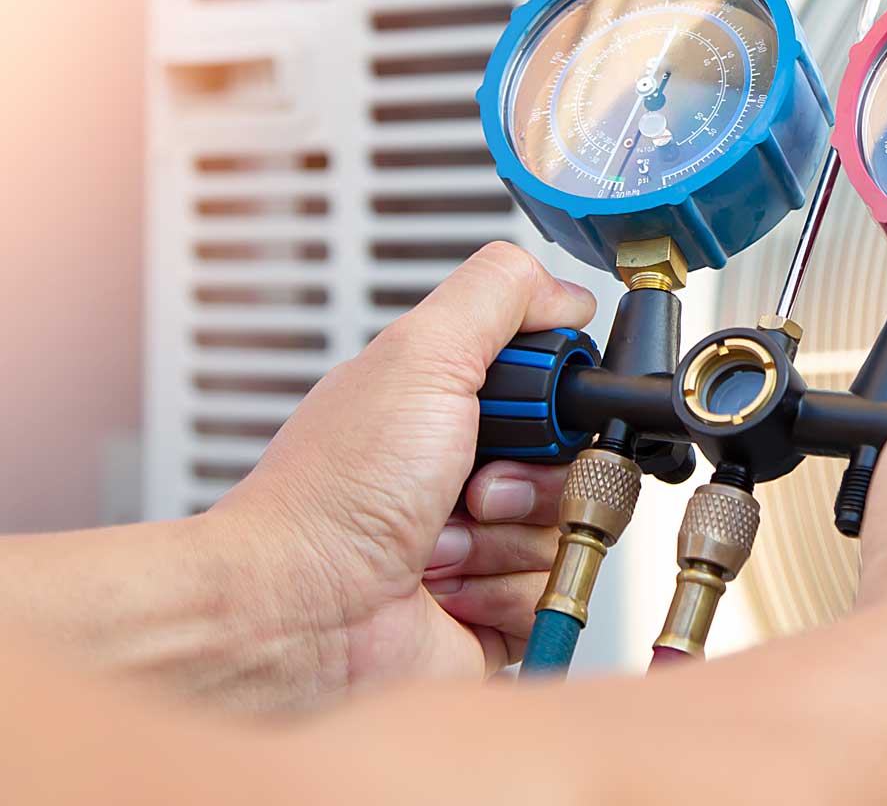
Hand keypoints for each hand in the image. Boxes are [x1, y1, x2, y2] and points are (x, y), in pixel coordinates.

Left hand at [208, 243, 597, 704]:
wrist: (294, 613)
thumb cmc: (332, 494)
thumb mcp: (421, 355)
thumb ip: (499, 294)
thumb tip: (568, 290)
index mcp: (447, 407)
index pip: (555, 391)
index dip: (555, 404)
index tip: (528, 412)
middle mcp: (464, 473)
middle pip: (575, 463)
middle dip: (533, 479)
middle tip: (473, 485)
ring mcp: (478, 547)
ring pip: (564, 531)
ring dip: (506, 540)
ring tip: (440, 543)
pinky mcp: (491, 614)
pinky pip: (546, 595)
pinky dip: (502, 595)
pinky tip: (444, 589)